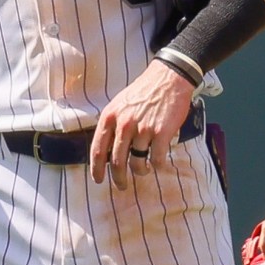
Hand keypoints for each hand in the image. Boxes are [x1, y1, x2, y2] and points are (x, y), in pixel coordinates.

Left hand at [90, 61, 196, 188]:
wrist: (168, 78)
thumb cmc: (143, 92)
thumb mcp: (119, 104)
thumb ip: (112, 124)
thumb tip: (105, 150)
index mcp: (110, 117)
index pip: (98, 149)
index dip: (96, 168)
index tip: (98, 179)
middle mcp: (124, 124)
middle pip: (116, 161)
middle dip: (119, 178)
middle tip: (121, 185)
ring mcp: (143, 129)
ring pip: (137, 163)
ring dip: (140, 171)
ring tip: (144, 170)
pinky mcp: (161, 133)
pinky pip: (157, 159)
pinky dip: (157, 165)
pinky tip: (157, 163)